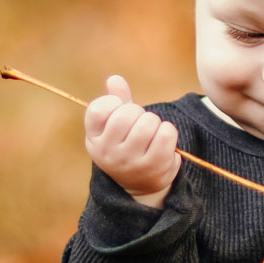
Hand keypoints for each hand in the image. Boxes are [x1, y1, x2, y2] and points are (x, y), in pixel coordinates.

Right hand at [85, 75, 179, 207]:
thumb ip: (115, 100)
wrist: (137, 183)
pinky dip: (169, 131)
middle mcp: (108, 152)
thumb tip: (114, 79)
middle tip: (139, 123)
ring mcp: (130, 161)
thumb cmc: (125, 144)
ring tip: (151, 132)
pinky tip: (163, 139)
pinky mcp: (153, 167)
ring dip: (155, 122)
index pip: (99, 109)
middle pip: (128, 113)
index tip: (119, 111)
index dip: (114, 103)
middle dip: (139, 112)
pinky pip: (166, 133)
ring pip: (148, 122)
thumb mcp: (114, 124)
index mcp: (94, 138)